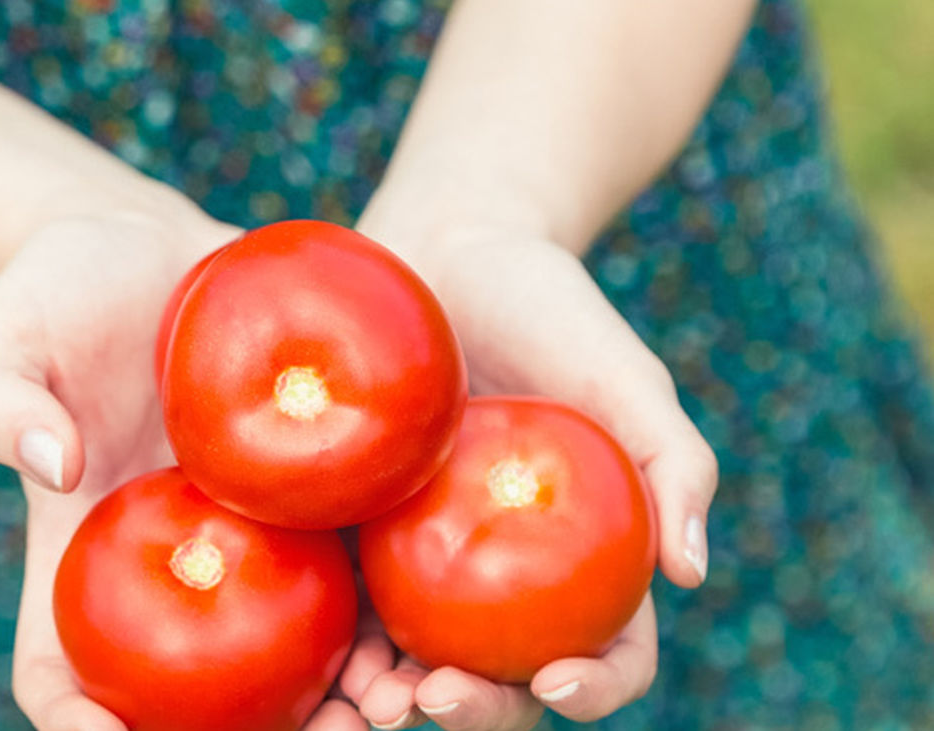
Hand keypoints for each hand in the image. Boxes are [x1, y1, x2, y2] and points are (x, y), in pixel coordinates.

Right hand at [0, 210, 370, 729]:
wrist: (153, 245)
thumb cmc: (60, 288)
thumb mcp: (7, 331)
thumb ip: (1, 395)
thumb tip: (53, 465)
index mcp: (82, 552)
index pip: (59, 667)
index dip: (75, 720)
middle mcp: (170, 564)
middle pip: (195, 692)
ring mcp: (245, 535)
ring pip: (290, 650)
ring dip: (343, 696)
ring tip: (397, 700)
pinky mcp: (310, 491)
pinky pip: (351, 564)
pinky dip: (388, 609)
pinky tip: (435, 620)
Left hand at [341, 211, 717, 727]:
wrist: (447, 247)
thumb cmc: (550, 307)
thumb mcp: (624, 376)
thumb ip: (672, 464)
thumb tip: (690, 573)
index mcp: (585, 555)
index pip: (609, 648)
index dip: (594, 684)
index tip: (555, 679)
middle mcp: (506, 571)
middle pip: (503, 674)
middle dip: (478, 708)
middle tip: (437, 699)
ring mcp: (427, 555)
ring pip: (416, 655)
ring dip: (394, 696)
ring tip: (369, 700)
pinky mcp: (356, 525)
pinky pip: (346, 595)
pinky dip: (336, 638)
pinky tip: (318, 647)